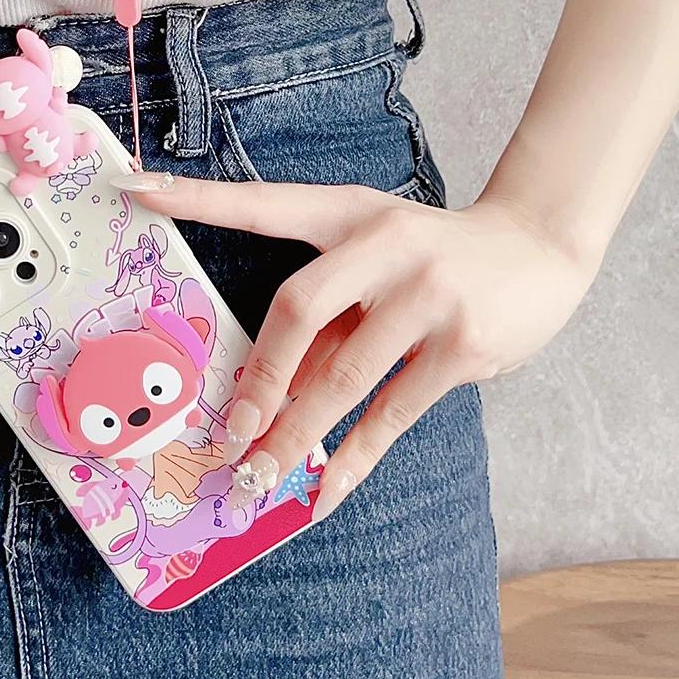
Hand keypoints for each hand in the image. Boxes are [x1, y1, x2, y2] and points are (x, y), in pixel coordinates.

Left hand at [133, 179, 597, 522]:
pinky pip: (393, 414)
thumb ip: (328, 309)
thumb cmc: (433, 256)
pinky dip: (353, 458)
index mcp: (349, 211)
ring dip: (295, 436)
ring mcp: (427, 294)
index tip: (139, 189)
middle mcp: (383, 244)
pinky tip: (323, 489)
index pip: (263, 204)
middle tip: (226, 433)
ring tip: (259, 478)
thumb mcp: (376, 255)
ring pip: (342, 376)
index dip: (200, 199)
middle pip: (298, 309)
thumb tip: (268, 392)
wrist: (538, 247)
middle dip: (258, 380)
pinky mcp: (463, 345)